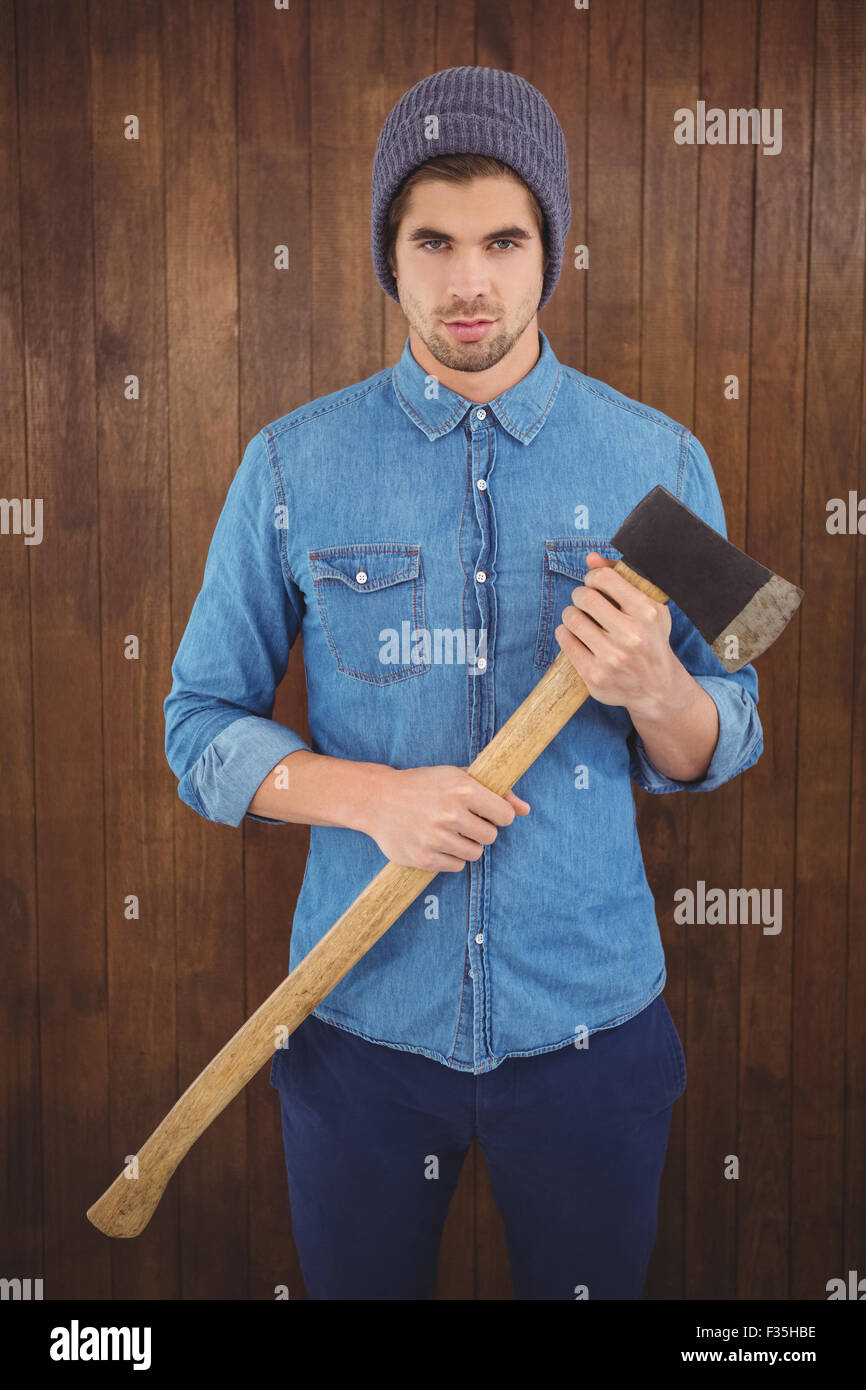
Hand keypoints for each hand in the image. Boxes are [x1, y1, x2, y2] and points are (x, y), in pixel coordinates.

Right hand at [368, 765, 529, 872]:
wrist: (377, 799)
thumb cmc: (424, 785)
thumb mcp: (458, 777)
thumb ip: (496, 792)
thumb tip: (526, 810)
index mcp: (462, 789)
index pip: (505, 815)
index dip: (498, 815)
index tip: (486, 812)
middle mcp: (450, 813)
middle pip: (491, 837)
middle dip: (481, 830)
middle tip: (462, 822)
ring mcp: (436, 838)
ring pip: (475, 854)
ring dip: (466, 845)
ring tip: (448, 832)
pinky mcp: (424, 858)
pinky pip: (457, 866)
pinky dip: (450, 857)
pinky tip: (436, 842)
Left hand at [554, 552, 679, 717]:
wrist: (657, 688)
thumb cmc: (651, 640)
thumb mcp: (649, 608)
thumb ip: (621, 580)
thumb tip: (591, 558)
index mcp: (647, 613)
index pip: (604, 579)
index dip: (593, 578)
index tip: (594, 585)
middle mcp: (631, 636)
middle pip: (584, 598)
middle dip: (581, 596)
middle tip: (585, 602)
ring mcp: (611, 658)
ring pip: (571, 618)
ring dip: (572, 615)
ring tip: (581, 619)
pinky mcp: (595, 676)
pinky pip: (565, 641)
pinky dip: (566, 633)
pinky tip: (576, 635)